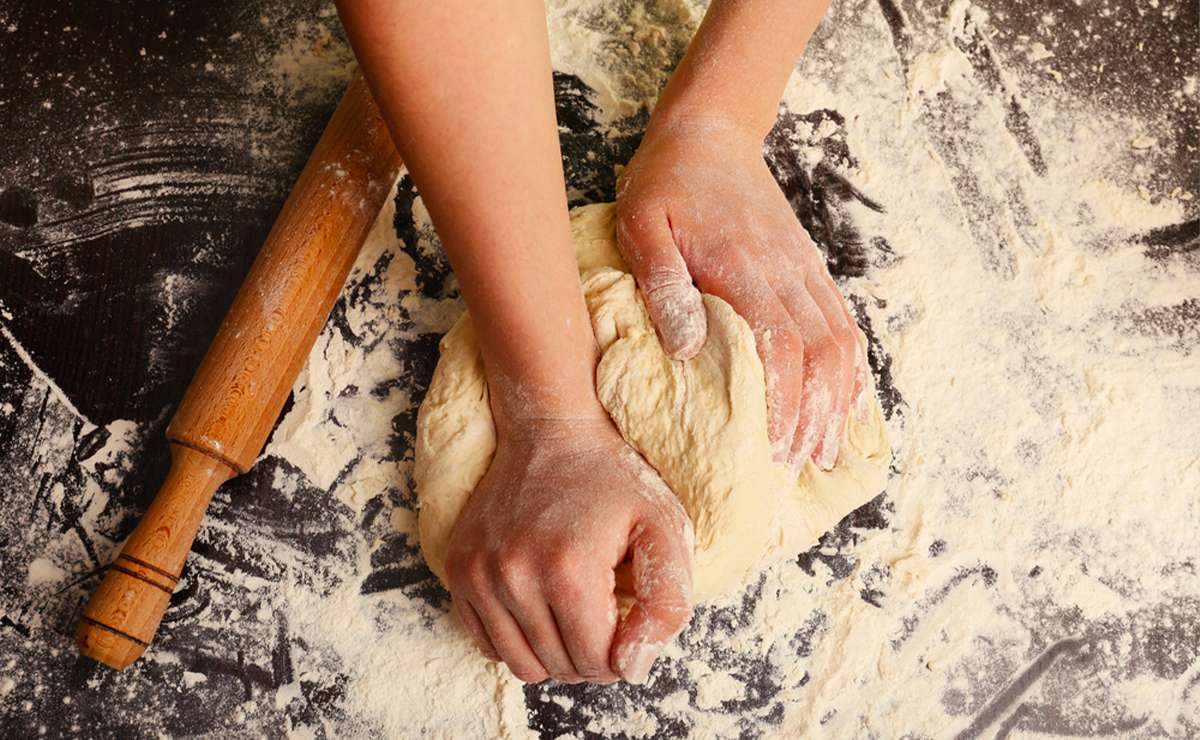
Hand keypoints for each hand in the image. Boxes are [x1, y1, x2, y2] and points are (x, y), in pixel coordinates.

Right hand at [443, 416, 693, 683]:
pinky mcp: (458, 570)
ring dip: (554, 653)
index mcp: (569, 569)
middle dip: (590, 654)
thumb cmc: (613, 480)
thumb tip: (634, 669)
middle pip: (559, 666)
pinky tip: (540, 605)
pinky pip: (487, 643)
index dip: (624, 654)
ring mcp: (478, 573)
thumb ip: (668, 605)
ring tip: (573, 614)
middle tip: (604, 613)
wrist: (549, 432)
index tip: (628, 620)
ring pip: (521, 665)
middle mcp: (514, 575)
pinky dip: (517, 639)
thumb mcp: (665, 529)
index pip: (598, 662)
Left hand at [616, 117, 864, 469]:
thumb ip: (663, 284)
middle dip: (817, 415)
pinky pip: (843, 321)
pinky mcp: (810, 267)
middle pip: (822, 353)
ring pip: (842, 340)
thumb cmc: (666, 185)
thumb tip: (686, 349)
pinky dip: (851, 366)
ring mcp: (804, 269)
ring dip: (840, 398)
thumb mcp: (641, 226)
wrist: (709, 134)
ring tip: (826, 448)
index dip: (784, 404)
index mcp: (743, 267)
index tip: (775, 450)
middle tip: (801, 465)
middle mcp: (785, 272)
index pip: (780, 347)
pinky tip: (845, 401)